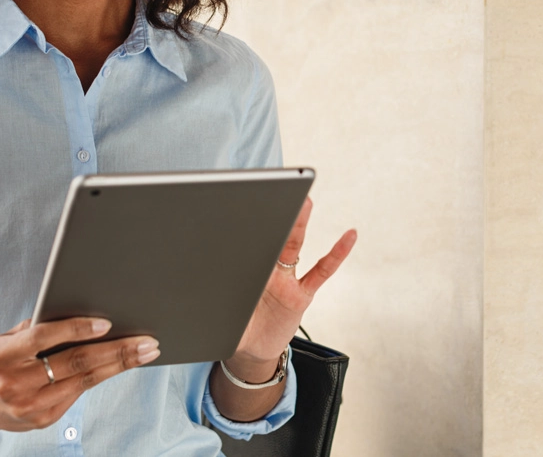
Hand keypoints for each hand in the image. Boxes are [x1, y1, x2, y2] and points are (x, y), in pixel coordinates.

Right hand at [0, 317, 159, 433]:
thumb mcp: (6, 338)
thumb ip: (37, 327)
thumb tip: (81, 313)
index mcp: (4, 356)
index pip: (45, 338)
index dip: (77, 328)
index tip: (108, 323)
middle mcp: (16, 383)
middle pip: (74, 363)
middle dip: (116, 351)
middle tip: (146, 342)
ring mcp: (30, 406)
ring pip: (83, 381)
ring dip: (119, 365)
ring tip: (145, 352)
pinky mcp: (42, 420)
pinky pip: (77, 395)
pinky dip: (101, 377)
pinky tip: (121, 365)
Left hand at [228, 197, 356, 377]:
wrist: (251, 351)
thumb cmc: (233, 330)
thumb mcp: (219, 318)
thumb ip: (213, 308)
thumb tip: (193, 299)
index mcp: (244, 272)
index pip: (245, 243)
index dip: (243, 226)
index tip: (239, 204)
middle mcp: (266, 272)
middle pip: (270, 237)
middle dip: (274, 214)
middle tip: (276, 190)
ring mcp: (286, 281)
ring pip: (293, 247)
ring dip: (298, 225)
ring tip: (305, 202)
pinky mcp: (301, 295)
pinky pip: (321, 272)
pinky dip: (336, 254)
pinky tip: (349, 237)